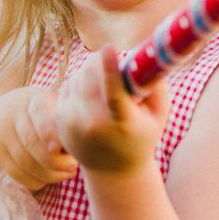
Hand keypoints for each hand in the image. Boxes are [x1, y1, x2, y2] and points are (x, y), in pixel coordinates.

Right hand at [0, 86, 77, 190]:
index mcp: (35, 99)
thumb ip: (63, 120)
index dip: (49, 132)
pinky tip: (47, 180)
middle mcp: (15, 114)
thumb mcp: (48, 106)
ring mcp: (2, 135)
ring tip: (66, 174)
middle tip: (73, 167)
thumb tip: (85, 141)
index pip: (40, 113)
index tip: (59, 148)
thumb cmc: (34, 114)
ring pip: (25, 161)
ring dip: (48, 173)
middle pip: (32, 142)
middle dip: (55, 160)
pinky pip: (16, 173)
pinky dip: (34, 180)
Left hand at [56, 47, 168, 174]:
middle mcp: (92, 124)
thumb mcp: (159, 114)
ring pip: (78, 77)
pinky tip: (92, 98)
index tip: (109, 48)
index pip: (113, 94)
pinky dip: (81, 83)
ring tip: (106, 88)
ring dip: (92, 72)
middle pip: (90, 76)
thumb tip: (147, 57)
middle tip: (116, 64)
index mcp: (120, 123)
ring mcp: (72, 124)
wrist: (112, 171)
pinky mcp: (59, 121)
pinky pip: (69, 85)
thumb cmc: (141, 135)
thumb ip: (156, 85)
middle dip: (102, 61)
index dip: (110, 69)